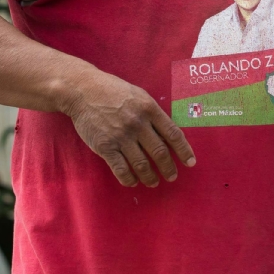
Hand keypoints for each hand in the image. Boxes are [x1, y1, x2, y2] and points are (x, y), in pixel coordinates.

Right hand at [63, 68, 195, 187]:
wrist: (82, 90)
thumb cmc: (112, 91)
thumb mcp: (139, 95)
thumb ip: (152, 113)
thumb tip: (167, 132)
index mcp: (149, 109)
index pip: (173, 134)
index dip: (184, 151)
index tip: (190, 163)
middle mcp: (138, 124)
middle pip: (159, 152)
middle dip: (168, 168)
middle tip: (172, 176)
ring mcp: (121, 136)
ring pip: (142, 164)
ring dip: (150, 177)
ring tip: (154, 182)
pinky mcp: (105, 146)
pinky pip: (121, 169)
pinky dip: (129, 179)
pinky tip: (133, 182)